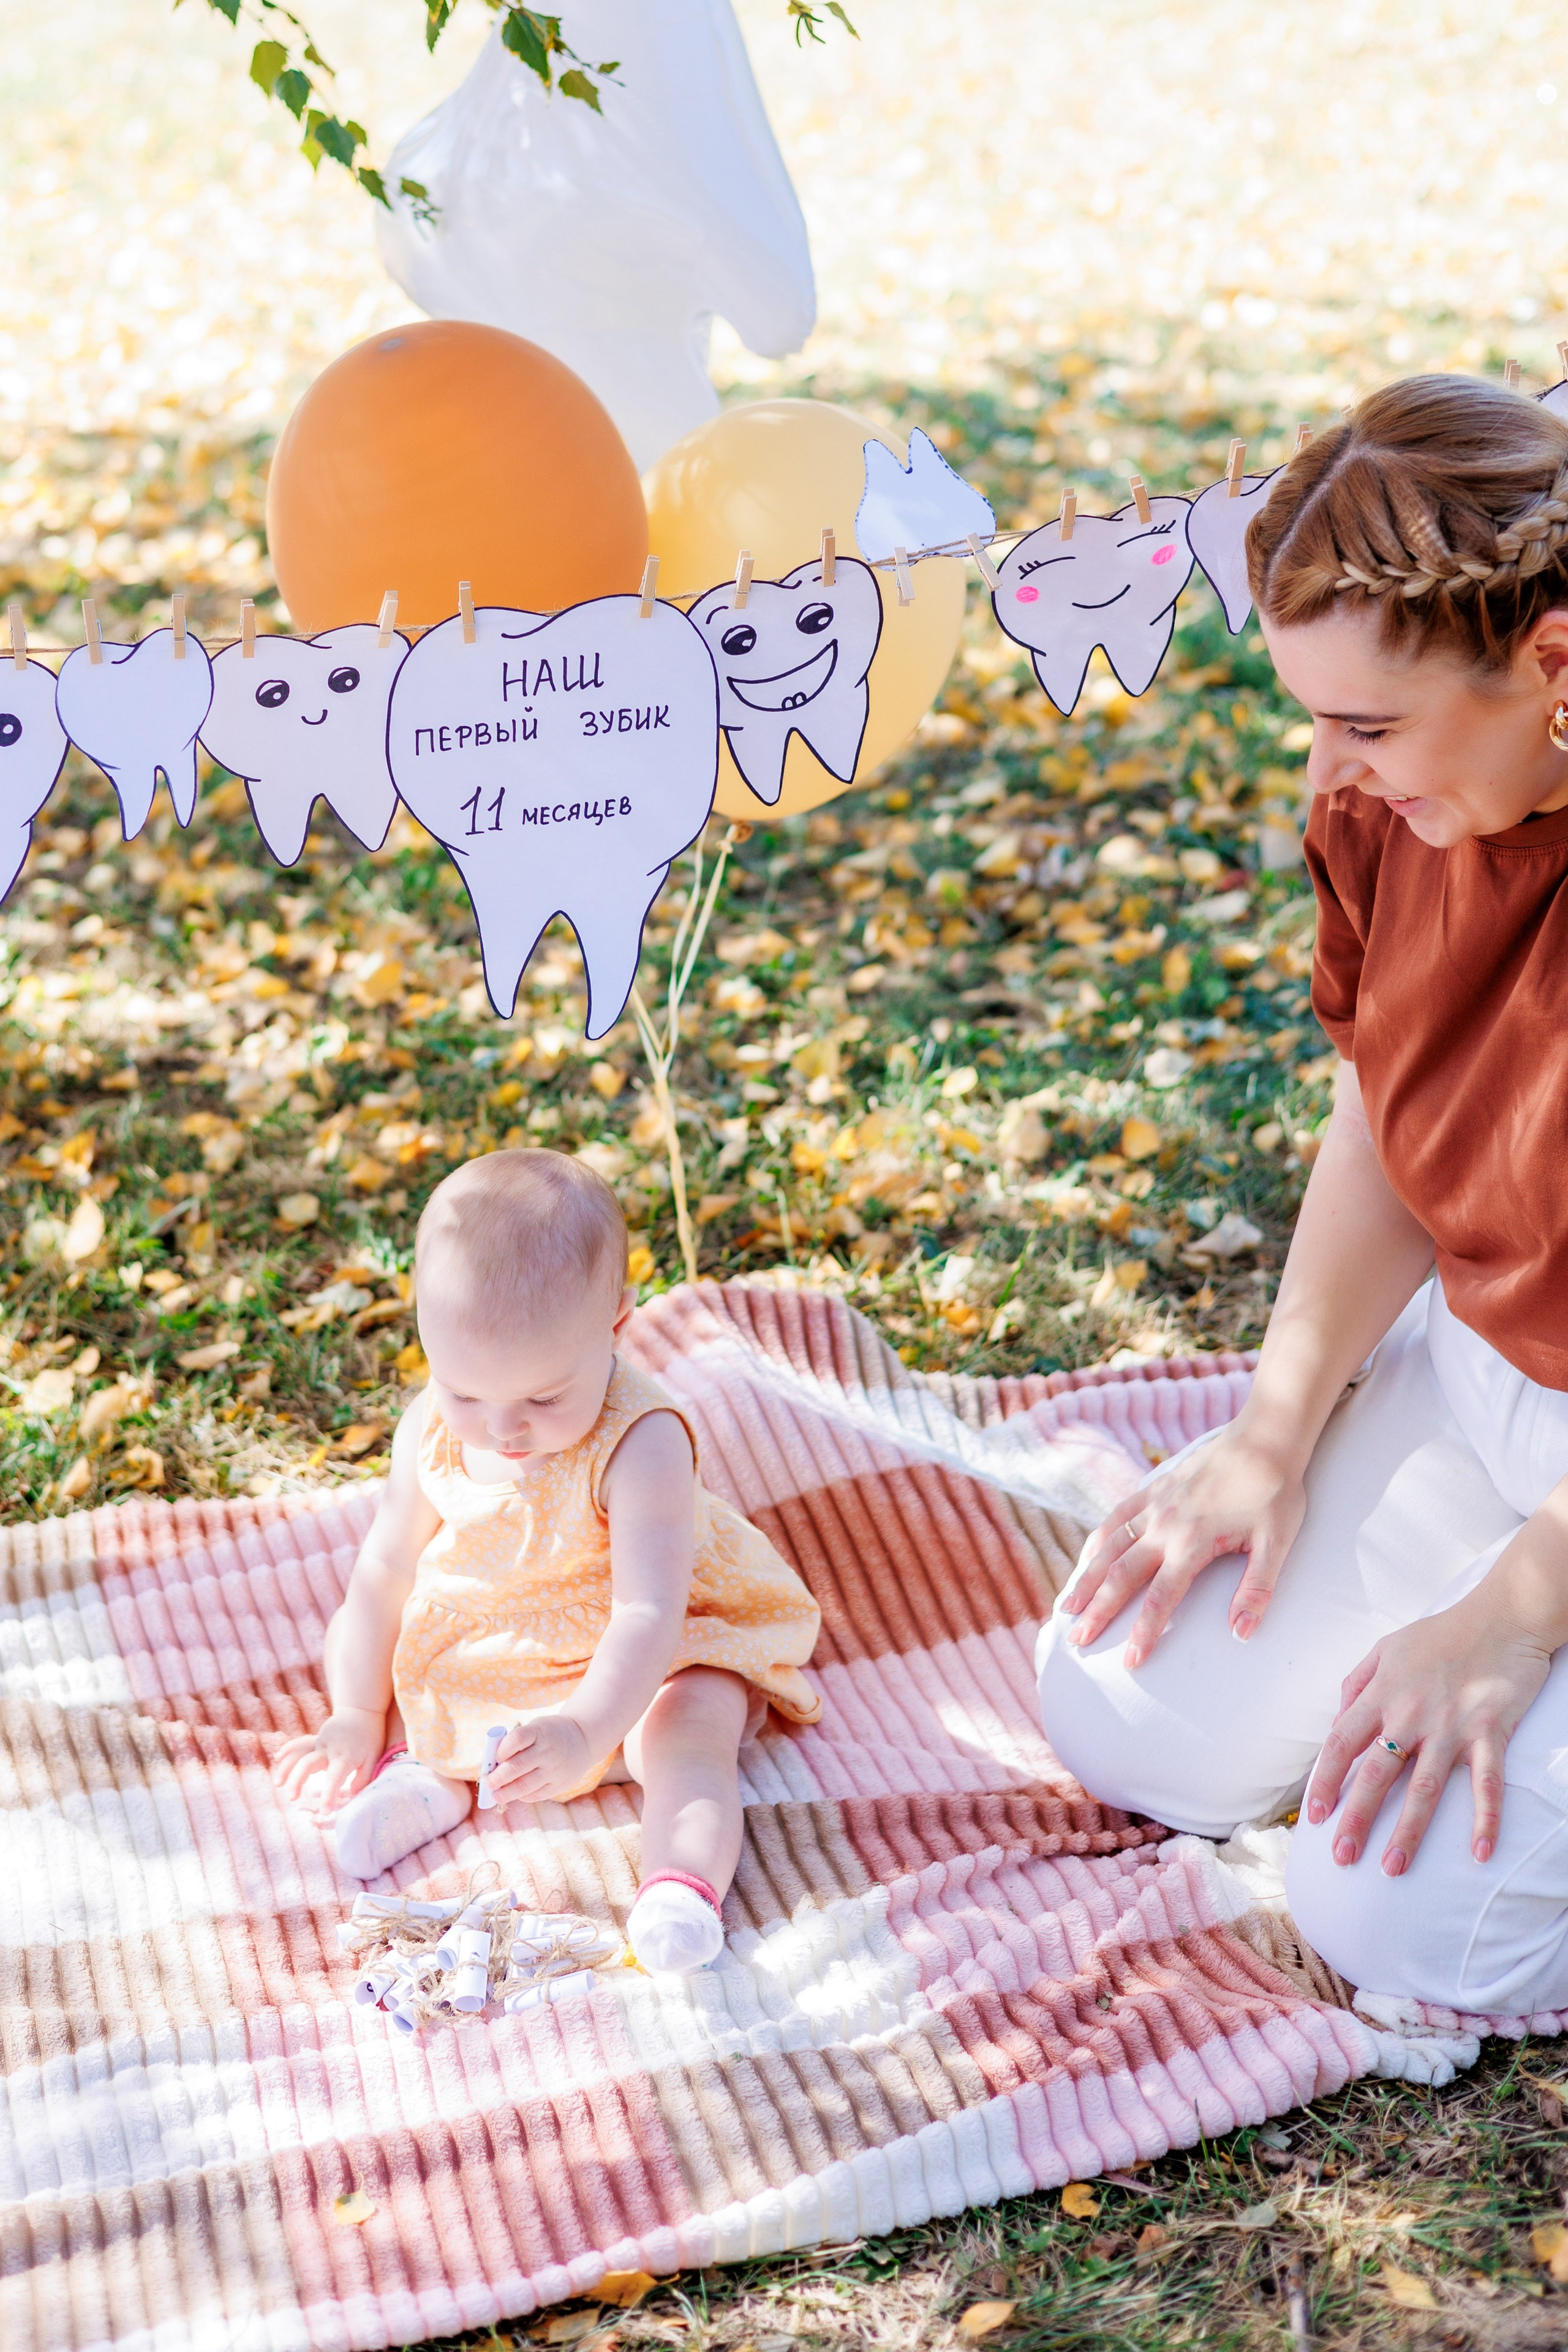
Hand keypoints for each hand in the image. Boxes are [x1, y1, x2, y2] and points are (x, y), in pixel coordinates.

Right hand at [271, 1705, 385, 1814]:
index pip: (334, 1778)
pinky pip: (299, 1743)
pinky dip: (288, 1749)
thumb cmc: (370, 1738)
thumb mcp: (374, 1758)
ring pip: (299, 1753)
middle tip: (291, 1797)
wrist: (362, 1711)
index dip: (329, 1795)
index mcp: (344, 1757)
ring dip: (287, 1767)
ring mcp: (319, 1742)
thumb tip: (352, 1794)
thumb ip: (364, 1777)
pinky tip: (278, 1757)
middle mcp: (328, 1749)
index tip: (324, 1811)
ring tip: (278, 1783)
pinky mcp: (315, 1739)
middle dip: (297, 1780)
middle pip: (308, 1764)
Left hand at [487, 1713, 593, 1804]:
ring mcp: (555, 1769)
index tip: (495, 1757)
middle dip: (498, 1777)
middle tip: (489, 1783)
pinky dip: (523, 1796)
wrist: (582, 1740)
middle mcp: (548, 1750)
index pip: (517, 1739)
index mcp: (540, 1731)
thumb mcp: (536, 1728)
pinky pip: (536, 1794)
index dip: (502, 1749)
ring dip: (507, 1792)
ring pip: (525, 1785)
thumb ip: (516, 1742)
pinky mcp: (559, 1784)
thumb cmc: (549, 1734)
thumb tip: (493, 1765)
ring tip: (497, 1795)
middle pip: (517, 1766)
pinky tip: (516, 1794)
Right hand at [1061, 1425, 1307, 1667]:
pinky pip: (1116, 1517)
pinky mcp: (1154, 1487)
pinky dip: (1097, 1540)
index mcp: (1193, 1542)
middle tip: (1078, 1641)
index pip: (1161, 1598)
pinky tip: (1087, 1558)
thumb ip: (1256, 1590)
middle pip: (1120, 1575)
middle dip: (1098, 1611)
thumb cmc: (1275, 1492)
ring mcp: (1154, 1504)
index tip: (1129, 1662)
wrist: (1265, 1437)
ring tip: (1067, 1607)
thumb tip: (1240, 1634)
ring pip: (1109, 1547)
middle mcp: (1164, 1525)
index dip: (1143, 1632)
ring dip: (1086, 1579)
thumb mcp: (1277, 1543)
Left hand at [1305, 1602, 1550, 1873]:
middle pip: (1376, 1772)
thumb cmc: (1442, 1633)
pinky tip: (1479, 1853)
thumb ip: (1357, 1683)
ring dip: (1408, 1831)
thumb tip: (1336, 1721)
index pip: (1341, 1742)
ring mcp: (1452, 1725)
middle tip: (1341, 1857)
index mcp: (1382, 1693)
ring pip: (1424, 1787)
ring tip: (1392, 1867)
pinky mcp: (1491, 1731)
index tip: (1313, 1814)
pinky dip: (1485, 1819)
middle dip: (1356, 1817)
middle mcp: (1411, 1713)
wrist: (1503, 1615)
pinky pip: (1487, 1782)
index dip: (1324, 1780)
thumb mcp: (1386, 1648)